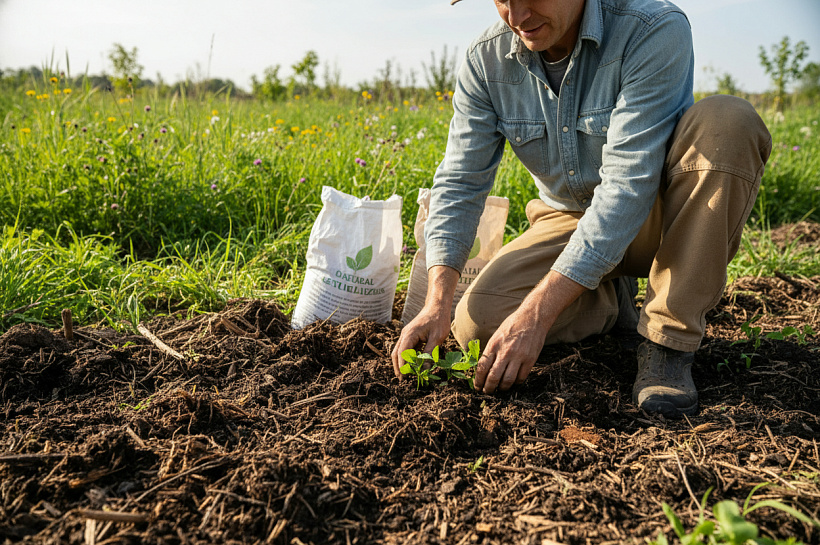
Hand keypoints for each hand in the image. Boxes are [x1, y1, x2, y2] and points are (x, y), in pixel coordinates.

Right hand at [391, 305, 451, 377]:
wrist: (437, 306)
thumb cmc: (438, 320)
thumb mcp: (437, 338)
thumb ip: (430, 353)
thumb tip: (426, 368)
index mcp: (410, 334)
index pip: (402, 353)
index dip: (402, 366)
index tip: (404, 377)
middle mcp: (405, 334)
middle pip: (396, 353)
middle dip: (398, 366)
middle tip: (401, 379)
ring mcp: (407, 334)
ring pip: (399, 350)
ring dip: (401, 362)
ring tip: (405, 374)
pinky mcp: (411, 335)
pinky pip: (406, 348)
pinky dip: (407, 357)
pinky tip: (412, 364)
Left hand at [473, 271, 586, 392]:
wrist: (532, 318)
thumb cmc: (512, 325)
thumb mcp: (496, 335)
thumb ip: (491, 351)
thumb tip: (483, 368)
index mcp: (494, 345)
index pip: (482, 367)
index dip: (478, 380)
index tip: (477, 386)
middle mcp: (505, 352)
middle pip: (493, 377)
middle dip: (488, 388)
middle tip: (487, 392)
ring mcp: (518, 357)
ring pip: (507, 381)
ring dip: (502, 388)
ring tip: (500, 389)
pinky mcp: (530, 360)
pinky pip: (521, 378)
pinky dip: (516, 383)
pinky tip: (513, 382)